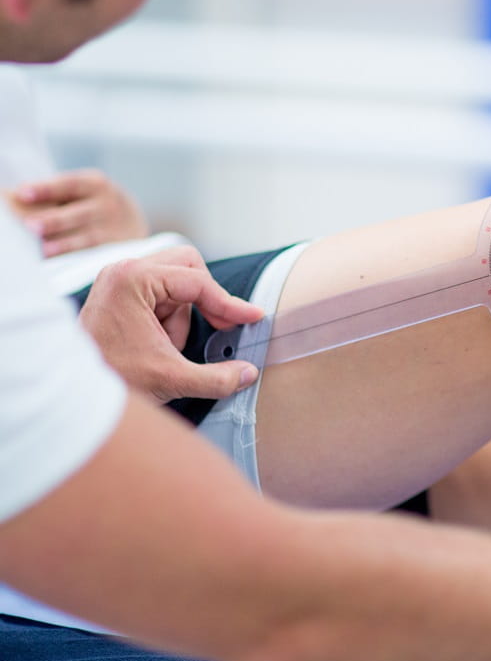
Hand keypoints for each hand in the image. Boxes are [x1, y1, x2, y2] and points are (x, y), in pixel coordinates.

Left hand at [9, 168, 149, 256]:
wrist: (132, 220)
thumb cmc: (91, 203)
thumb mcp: (83, 191)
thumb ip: (58, 196)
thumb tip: (19, 203)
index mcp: (96, 184)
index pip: (69, 184)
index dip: (46, 188)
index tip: (22, 193)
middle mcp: (108, 204)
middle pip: (78, 213)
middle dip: (54, 220)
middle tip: (31, 225)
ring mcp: (114, 228)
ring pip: (87, 237)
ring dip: (64, 244)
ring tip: (43, 249)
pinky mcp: (115, 248)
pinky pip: (93, 253)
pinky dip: (75, 257)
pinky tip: (58, 260)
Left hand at [79, 246, 263, 402]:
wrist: (68, 395)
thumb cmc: (110, 379)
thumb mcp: (170, 379)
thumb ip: (217, 377)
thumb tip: (249, 373)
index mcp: (132, 279)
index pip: (197, 282)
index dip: (230, 303)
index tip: (252, 318)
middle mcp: (124, 270)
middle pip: (188, 265)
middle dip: (206, 299)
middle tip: (221, 327)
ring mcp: (120, 279)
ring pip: (177, 281)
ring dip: (184, 314)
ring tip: (168, 347)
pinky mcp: (120, 293)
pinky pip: (162, 294)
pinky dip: (171, 317)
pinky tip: (161, 342)